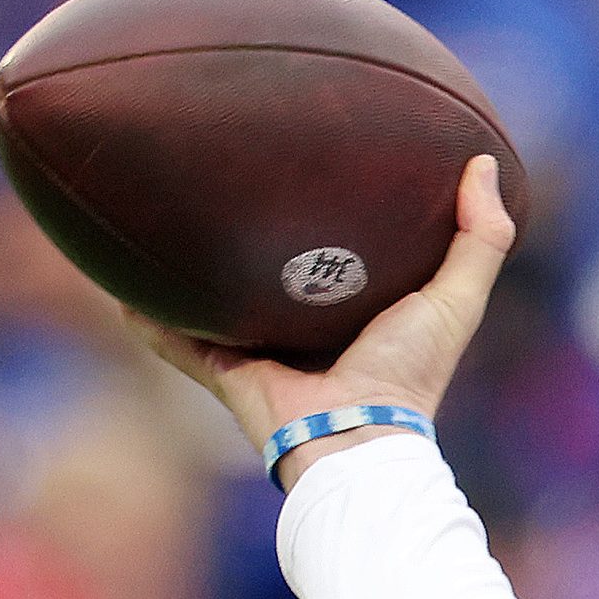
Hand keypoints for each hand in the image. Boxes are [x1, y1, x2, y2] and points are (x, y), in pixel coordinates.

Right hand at [134, 156, 513, 485]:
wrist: (355, 435)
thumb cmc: (409, 371)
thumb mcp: (457, 298)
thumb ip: (481, 237)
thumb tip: (482, 163)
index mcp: (356, 311)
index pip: (342, 254)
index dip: (334, 216)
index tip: (318, 167)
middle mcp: (304, 329)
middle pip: (269, 273)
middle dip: (250, 235)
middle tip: (226, 177)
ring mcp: (260, 350)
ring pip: (215, 301)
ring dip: (187, 270)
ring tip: (157, 217)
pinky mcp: (223, 369)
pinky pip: (173, 338)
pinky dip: (145, 315)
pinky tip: (115, 281)